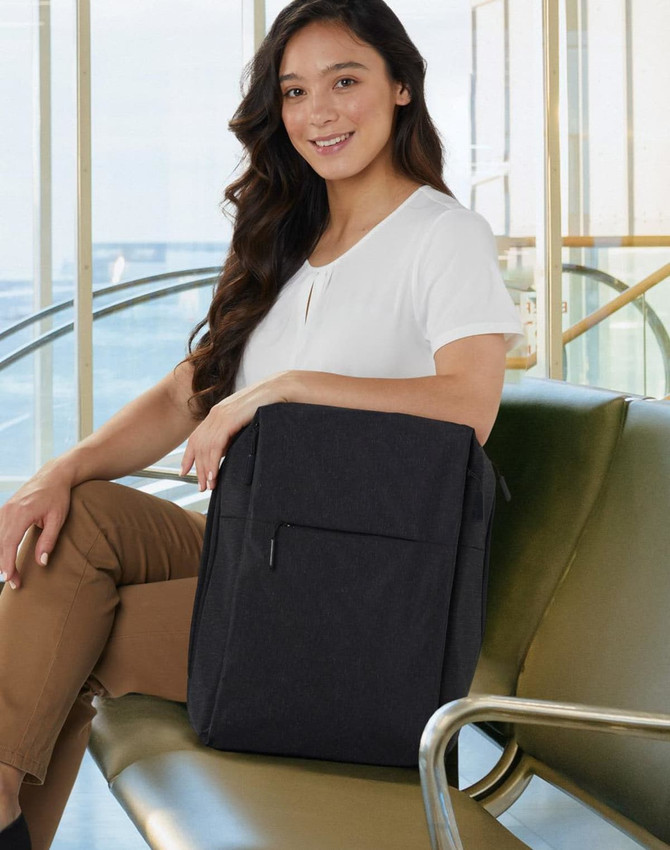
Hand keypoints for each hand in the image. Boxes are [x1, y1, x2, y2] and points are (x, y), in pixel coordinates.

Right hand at [0, 462, 72, 590]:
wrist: (54, 475)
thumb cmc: (58, 496)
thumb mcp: (58, 519)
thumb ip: (48, 541)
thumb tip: (41, 563)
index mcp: (21, 513)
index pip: (9, 544)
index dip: (8, 564)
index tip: (11, 579)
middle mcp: (8, 511)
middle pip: (0, 544)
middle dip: (4, 565)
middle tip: (14, 583)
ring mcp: (4, 509)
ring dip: (1, 556)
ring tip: (10, 573)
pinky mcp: (4, 510)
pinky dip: (0, 544)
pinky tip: (4, 556)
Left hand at [180, 371, 292, 491]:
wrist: (280, 389)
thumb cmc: (268, 404)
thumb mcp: (245, 419)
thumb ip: (233, 431)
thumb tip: (226, 450)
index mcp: (218, 413)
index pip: (196, 437)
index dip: (188, 456)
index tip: (184, 472)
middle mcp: (215, 414)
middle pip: (198, 445)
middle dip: (198, 469)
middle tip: (201, 487)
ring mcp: (221, 415)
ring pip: (205, 448)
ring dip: (206, 470)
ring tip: (210, 486)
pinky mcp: (230, 419)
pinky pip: (215, 445)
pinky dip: (212, 462)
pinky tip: (214, 475)